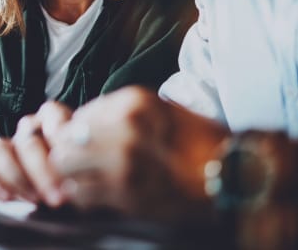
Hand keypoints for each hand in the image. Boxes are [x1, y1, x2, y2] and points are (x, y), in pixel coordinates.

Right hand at [0, 101, 72, 205]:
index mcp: (55, 120)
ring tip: (35, 199)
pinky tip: (8, 197)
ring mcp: (11, 146)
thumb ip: (82, 160)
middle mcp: (31, 129)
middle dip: (42, 171)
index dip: (58, 134)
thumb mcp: (87, 163)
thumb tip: (79, 172)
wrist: (65, 192)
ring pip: (1, 149)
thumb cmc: (80, 174)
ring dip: (16, 176)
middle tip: (58, 195)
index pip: (51, 113)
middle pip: (28, 140)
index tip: (69, 158)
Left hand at [47, 86, 227, 219]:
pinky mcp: (127, 192)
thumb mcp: (160, 110)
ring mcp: (125, 159)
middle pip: (65, 141)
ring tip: (91, 178)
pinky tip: (103, 194)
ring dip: (73, 176)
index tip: (82, 143)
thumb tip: (77, 122)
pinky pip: (82, 195)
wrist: (231, 174)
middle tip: (82, 164)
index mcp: (134, 101)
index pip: (79, 115)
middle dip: (68, 154)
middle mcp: (125, 125)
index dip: (75, 132)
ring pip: (66, 167)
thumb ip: (119, 113)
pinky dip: (86, 197)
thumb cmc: (197, 141)